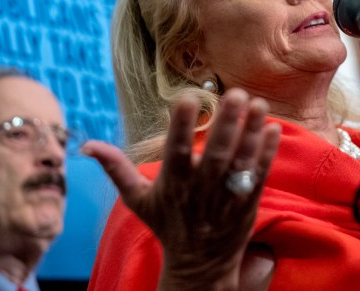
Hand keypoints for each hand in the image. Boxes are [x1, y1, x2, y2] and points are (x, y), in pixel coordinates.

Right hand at [82, 88, 280, 289]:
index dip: (180, 125)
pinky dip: (266, 151)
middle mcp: (201, 187)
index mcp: (173, 183)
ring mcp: (227, 194)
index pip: (175, 150)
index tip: (186, 98)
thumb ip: (116, 169)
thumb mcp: (138, 200)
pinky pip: (259, 173)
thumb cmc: (167, 225)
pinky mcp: (248, 200)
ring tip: (259, 104)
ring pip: (242, 160)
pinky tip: (272, 128)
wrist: (198, 264)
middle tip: (236, 93)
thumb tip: (87, 146)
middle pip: (216, 152)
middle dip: (228, 122)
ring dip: (252, 131)